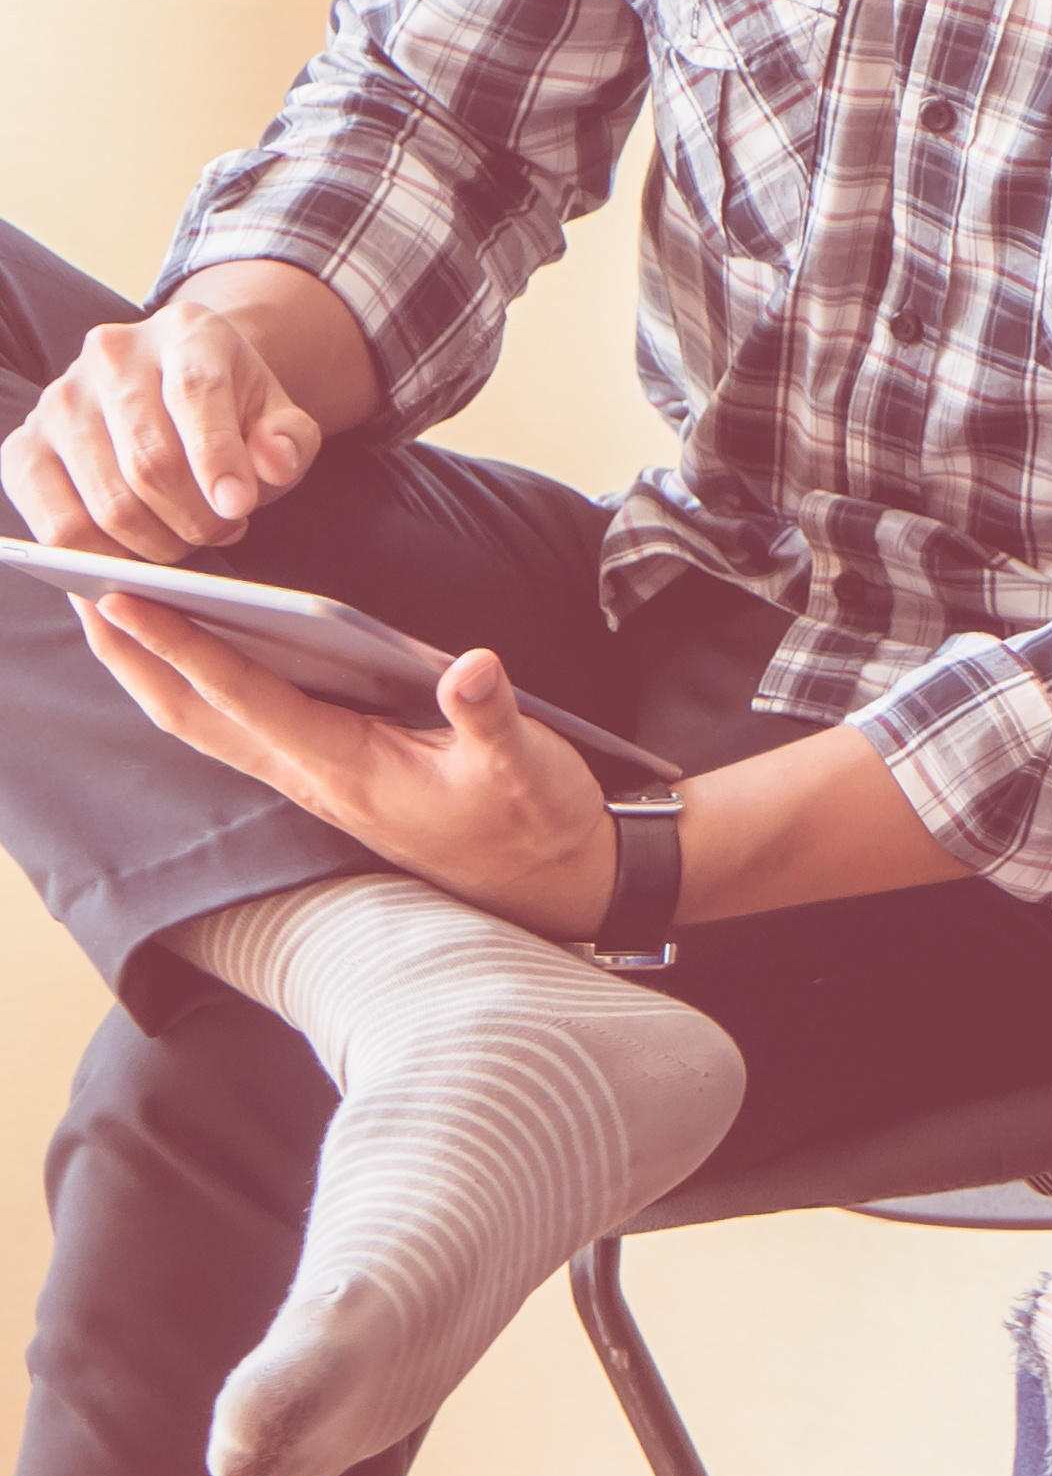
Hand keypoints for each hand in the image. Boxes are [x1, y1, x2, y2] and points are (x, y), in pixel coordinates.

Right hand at [6, 294, 329, 562]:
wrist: (173, 389)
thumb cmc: (230, 409)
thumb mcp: (277, 414)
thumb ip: (289, 439)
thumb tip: (275, 465)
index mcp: (185, 332)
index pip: (195, 394)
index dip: (217, 459)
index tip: (238, 508)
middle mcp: (110, 355)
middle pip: (149, 460)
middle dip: (196, 517)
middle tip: (224, 531)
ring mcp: (58, 401)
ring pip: (106, 501)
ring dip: (157, 543)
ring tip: (189, 539)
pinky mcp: (24, 449)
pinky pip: (56, 526)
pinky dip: (102, 558)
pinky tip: (137, 559)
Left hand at [80, 600, 617, 936]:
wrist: (547, 886)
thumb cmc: (533, 822)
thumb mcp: (528, 766)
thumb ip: (492, 717)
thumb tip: (470, 665)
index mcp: (350, 769)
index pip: (247, 697)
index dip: (184, 647)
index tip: (128, 600)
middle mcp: (315, 778)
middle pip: (194, 715)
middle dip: (132, 657)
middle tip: (79, 590)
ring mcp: (315, 782)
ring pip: (205, 726)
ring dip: (149, 674)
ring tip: (108, 618)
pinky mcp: (328, 778)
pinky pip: (235, 730)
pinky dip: (192, 690)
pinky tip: (186, 662)